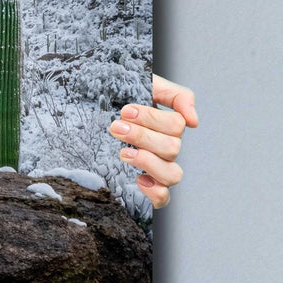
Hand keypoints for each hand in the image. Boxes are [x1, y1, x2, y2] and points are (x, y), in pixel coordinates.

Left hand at [109, 74, 197, 208]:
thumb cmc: (119, 95)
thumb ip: (177, 95)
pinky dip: (154, 191)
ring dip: (147, 162)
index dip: (152, 119)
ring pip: (172, 174)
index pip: (176, 125)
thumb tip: (194, 121)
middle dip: (142, 136)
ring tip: (123, 153)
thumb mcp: (148, 84)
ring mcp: (157, 168)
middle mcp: (166, 148)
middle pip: (172, 148)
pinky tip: (137, 179)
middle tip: (116, 127)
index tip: (125, 111)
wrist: (89, 108)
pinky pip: (162, 198)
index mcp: (167, 125)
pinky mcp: (146, 186)